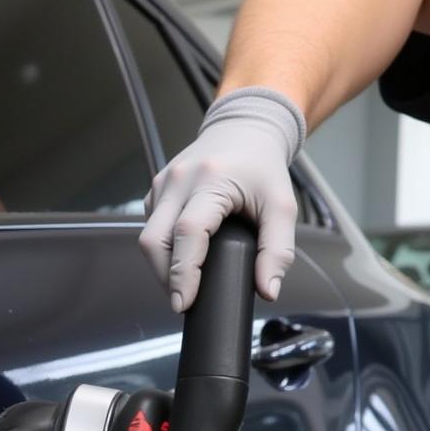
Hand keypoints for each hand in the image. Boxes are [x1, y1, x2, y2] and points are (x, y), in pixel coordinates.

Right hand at [139, 87, 305, 309]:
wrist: (246, 127)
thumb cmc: (263, 167)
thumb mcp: (282, 207)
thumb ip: (278, 251)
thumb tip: (267, 291)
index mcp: (210, 180)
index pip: (187, 234)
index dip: (182, 273)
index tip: (184, 302)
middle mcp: (179, 179)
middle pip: (154, 240)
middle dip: (165, 277)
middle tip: (184, 300)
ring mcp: (162, 183)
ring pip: (147, 237)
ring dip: (162, 266)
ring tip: (184, 283)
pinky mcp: (156, 189)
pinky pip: (150, 227)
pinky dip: (162, 249)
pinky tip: (181, 257)